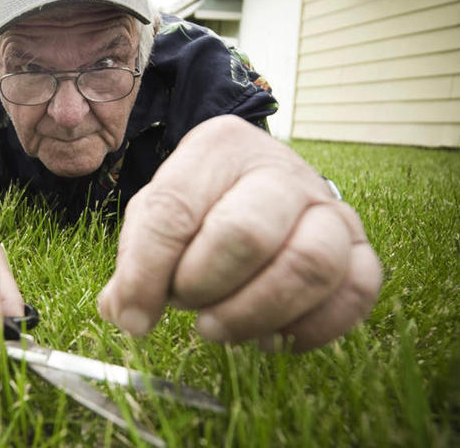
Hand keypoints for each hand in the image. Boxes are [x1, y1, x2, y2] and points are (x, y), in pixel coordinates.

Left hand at [98, 115, 381, 350]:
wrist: (261, 183)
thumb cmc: (202, 202)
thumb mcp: (157, 213)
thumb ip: (136, 259)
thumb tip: (123, 312)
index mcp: (219, 147)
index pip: (174, 211)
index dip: (147, 274)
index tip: (133, 317)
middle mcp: (280, 170)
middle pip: (247, 234)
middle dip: (205, 286)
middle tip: (187, 306)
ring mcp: (328, 207)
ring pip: (310, 265)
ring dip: (255, 313)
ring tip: (220, 327)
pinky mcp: (359, 246)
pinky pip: (356, 292)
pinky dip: (310, 329)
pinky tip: (268, 337)